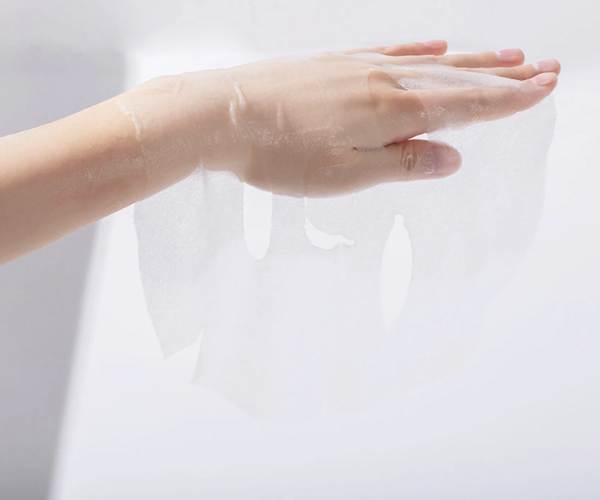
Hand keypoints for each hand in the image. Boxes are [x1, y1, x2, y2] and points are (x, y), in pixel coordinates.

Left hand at [126, 41, 559, 196]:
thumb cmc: (279, 154)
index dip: (508, 101)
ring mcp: (358, 68)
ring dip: (471, 61)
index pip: (466, 105)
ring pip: (429, 62)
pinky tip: (434, 46)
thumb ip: (404, 163)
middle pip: (456, 78)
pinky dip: (419, 51)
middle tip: (543, 69)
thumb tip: (454, 157)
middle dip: (503, 77)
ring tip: (506, 56)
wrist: (222, 115)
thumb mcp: (346, 174)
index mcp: (392, 112)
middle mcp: (382, 82)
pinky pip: (389, 53)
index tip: (545, 90)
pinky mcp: (335, 65)